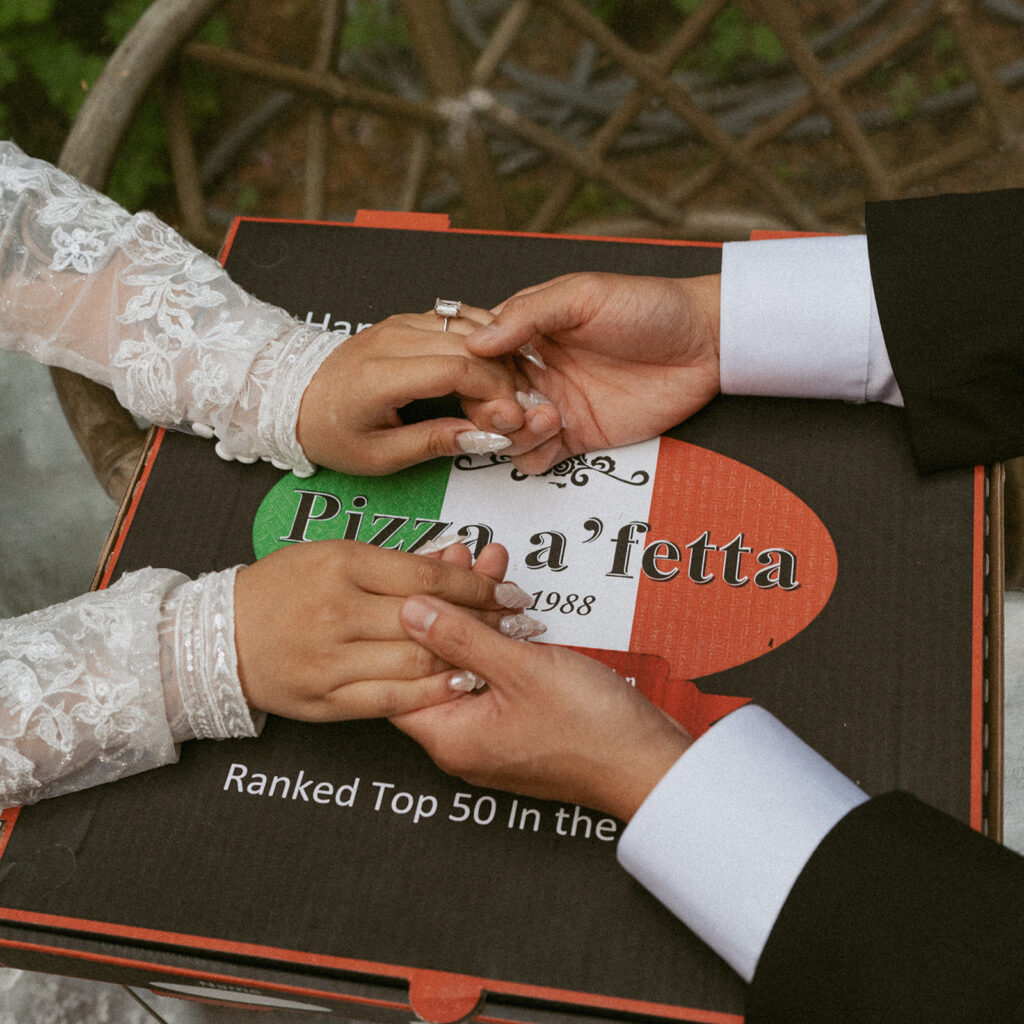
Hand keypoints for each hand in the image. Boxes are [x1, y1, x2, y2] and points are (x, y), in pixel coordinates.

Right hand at [233, 540, 531, 720]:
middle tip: (517, 622)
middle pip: (430, 620)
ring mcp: (331, 660)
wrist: (220, 636)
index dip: (478, 586)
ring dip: (466, 659)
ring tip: (497, 652)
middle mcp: (338, 612)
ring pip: (417, 663)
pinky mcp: (326, 700)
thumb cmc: (281, 587)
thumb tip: (455, 561)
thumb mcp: (333, 554)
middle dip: (483, 622)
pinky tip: (460, 683)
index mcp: (342, 565)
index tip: (508, 590)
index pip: (428, 577)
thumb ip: (393, 562)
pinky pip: (392, 701)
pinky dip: (433, 694)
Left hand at [296, 306, 559, 473]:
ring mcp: (402, 324)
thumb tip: (484, 438)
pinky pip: (459, 321)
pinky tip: (494, 367)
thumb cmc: (331, 430)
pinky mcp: (409, 320)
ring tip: (508, 393)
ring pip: (471, 329)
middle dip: (504, 380)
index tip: (509, 419)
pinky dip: (485, 343)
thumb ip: (433, 443)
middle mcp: (393, 340)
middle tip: (515, 411)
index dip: (494, 394)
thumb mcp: (379, 455)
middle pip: (471, 347)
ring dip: (499, 359)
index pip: (457, 370)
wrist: (296, 396)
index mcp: (381, 376)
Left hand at [391, 595, 690, 820]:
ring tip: (488, 565)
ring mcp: (491, 732)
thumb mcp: (521, 669)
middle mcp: (462, 740)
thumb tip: (410, 610)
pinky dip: (499, 635)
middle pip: (435, 660)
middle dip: (447, 603)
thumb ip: (461, 636)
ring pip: (468, 661)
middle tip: (458, 558)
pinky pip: (496, 671)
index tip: (416, 573)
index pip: (398, 671)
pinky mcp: (518, 722)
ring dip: (478, 613)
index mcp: (449, 736)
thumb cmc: (593, 732)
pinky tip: (509, 602)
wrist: (650, 763)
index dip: (403, 617)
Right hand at [466, 272, 720, 473]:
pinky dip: (533, 454)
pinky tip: (554, 435)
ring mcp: (555, 404)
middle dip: (488, 408)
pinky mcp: (578, 436)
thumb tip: (477, 342)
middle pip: (483, 399)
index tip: (486, 376)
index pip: (476, 355)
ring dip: (512, 433)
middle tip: (513, 406)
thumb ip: (529, 314)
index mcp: (528, 330)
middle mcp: (535, 369)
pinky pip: (537, 456)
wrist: (707, 344)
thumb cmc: (651, 306)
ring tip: (546, 417)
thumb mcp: (584, 294)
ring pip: (505, 432)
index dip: (472, 371)